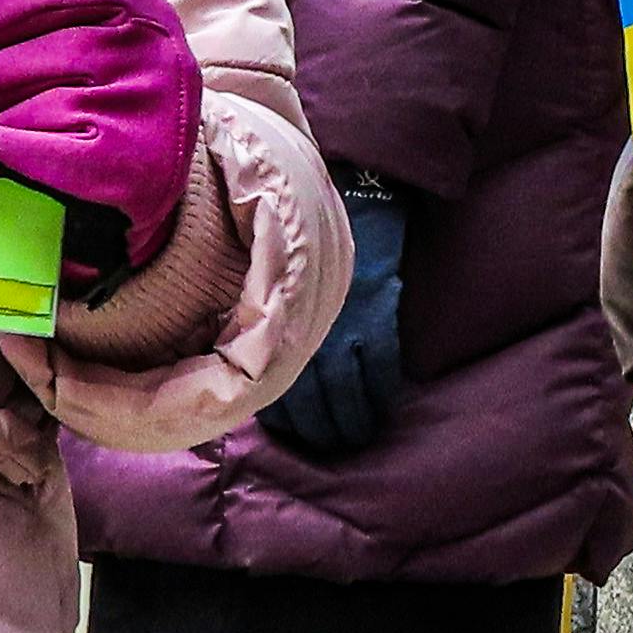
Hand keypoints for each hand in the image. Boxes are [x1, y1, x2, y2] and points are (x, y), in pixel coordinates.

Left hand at [0, 0, 202, 288]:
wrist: (163, 176)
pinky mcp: (132, 167)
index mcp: (146, 11)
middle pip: (57, 51)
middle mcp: (153, 55)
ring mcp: (146, 111)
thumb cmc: (116, 94)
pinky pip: (47, 153)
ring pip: (45, 107)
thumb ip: (59, 22)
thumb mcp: (111, 42)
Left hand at [258, 189, 412, 458]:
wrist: (356, 185)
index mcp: (278, 319)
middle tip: (323, 447)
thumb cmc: (304, 225)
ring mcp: (345, 325)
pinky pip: (381, 370)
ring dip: (350, 422)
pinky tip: (381, 409)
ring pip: (345, 393)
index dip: (282, 415)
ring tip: (352, 438)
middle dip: (317, 429)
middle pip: (310, 398)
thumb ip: (267, 309)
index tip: (287, 432)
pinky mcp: (379, 316)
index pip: (275, 382)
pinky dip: (380, 394)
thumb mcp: (275, 268)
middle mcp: (306, 329)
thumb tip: (250, 352)